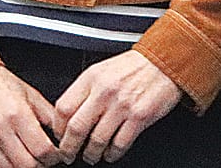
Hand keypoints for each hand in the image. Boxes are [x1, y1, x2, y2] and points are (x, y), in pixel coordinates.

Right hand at [0, 64, 65, 167]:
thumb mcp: (31, 94)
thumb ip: (50, 116)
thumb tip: (65, 135)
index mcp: (17, 113)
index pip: (43, 150)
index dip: (54, 157)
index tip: (56, 154)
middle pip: (28, 165)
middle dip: (40, 165)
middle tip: (43, 158)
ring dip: (22, 167)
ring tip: (27, 157)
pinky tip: (11, 158)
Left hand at [53, 50, 181, 162]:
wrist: (162, 63)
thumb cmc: (132, 67)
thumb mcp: (101, 70)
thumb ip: (85, 90)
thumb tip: (68, 114)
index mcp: (91, 78)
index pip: (63, 107)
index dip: (58, 127)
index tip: (59, 135)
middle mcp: (104, 91)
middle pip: (76, 127)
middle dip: (68, 147)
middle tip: (67, 154)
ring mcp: (122, 105)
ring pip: (97, 140)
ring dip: (91, 154)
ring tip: (90, 156)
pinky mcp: (139, 117)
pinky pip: (120, 144)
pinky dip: (112, 154)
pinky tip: (110, 154)